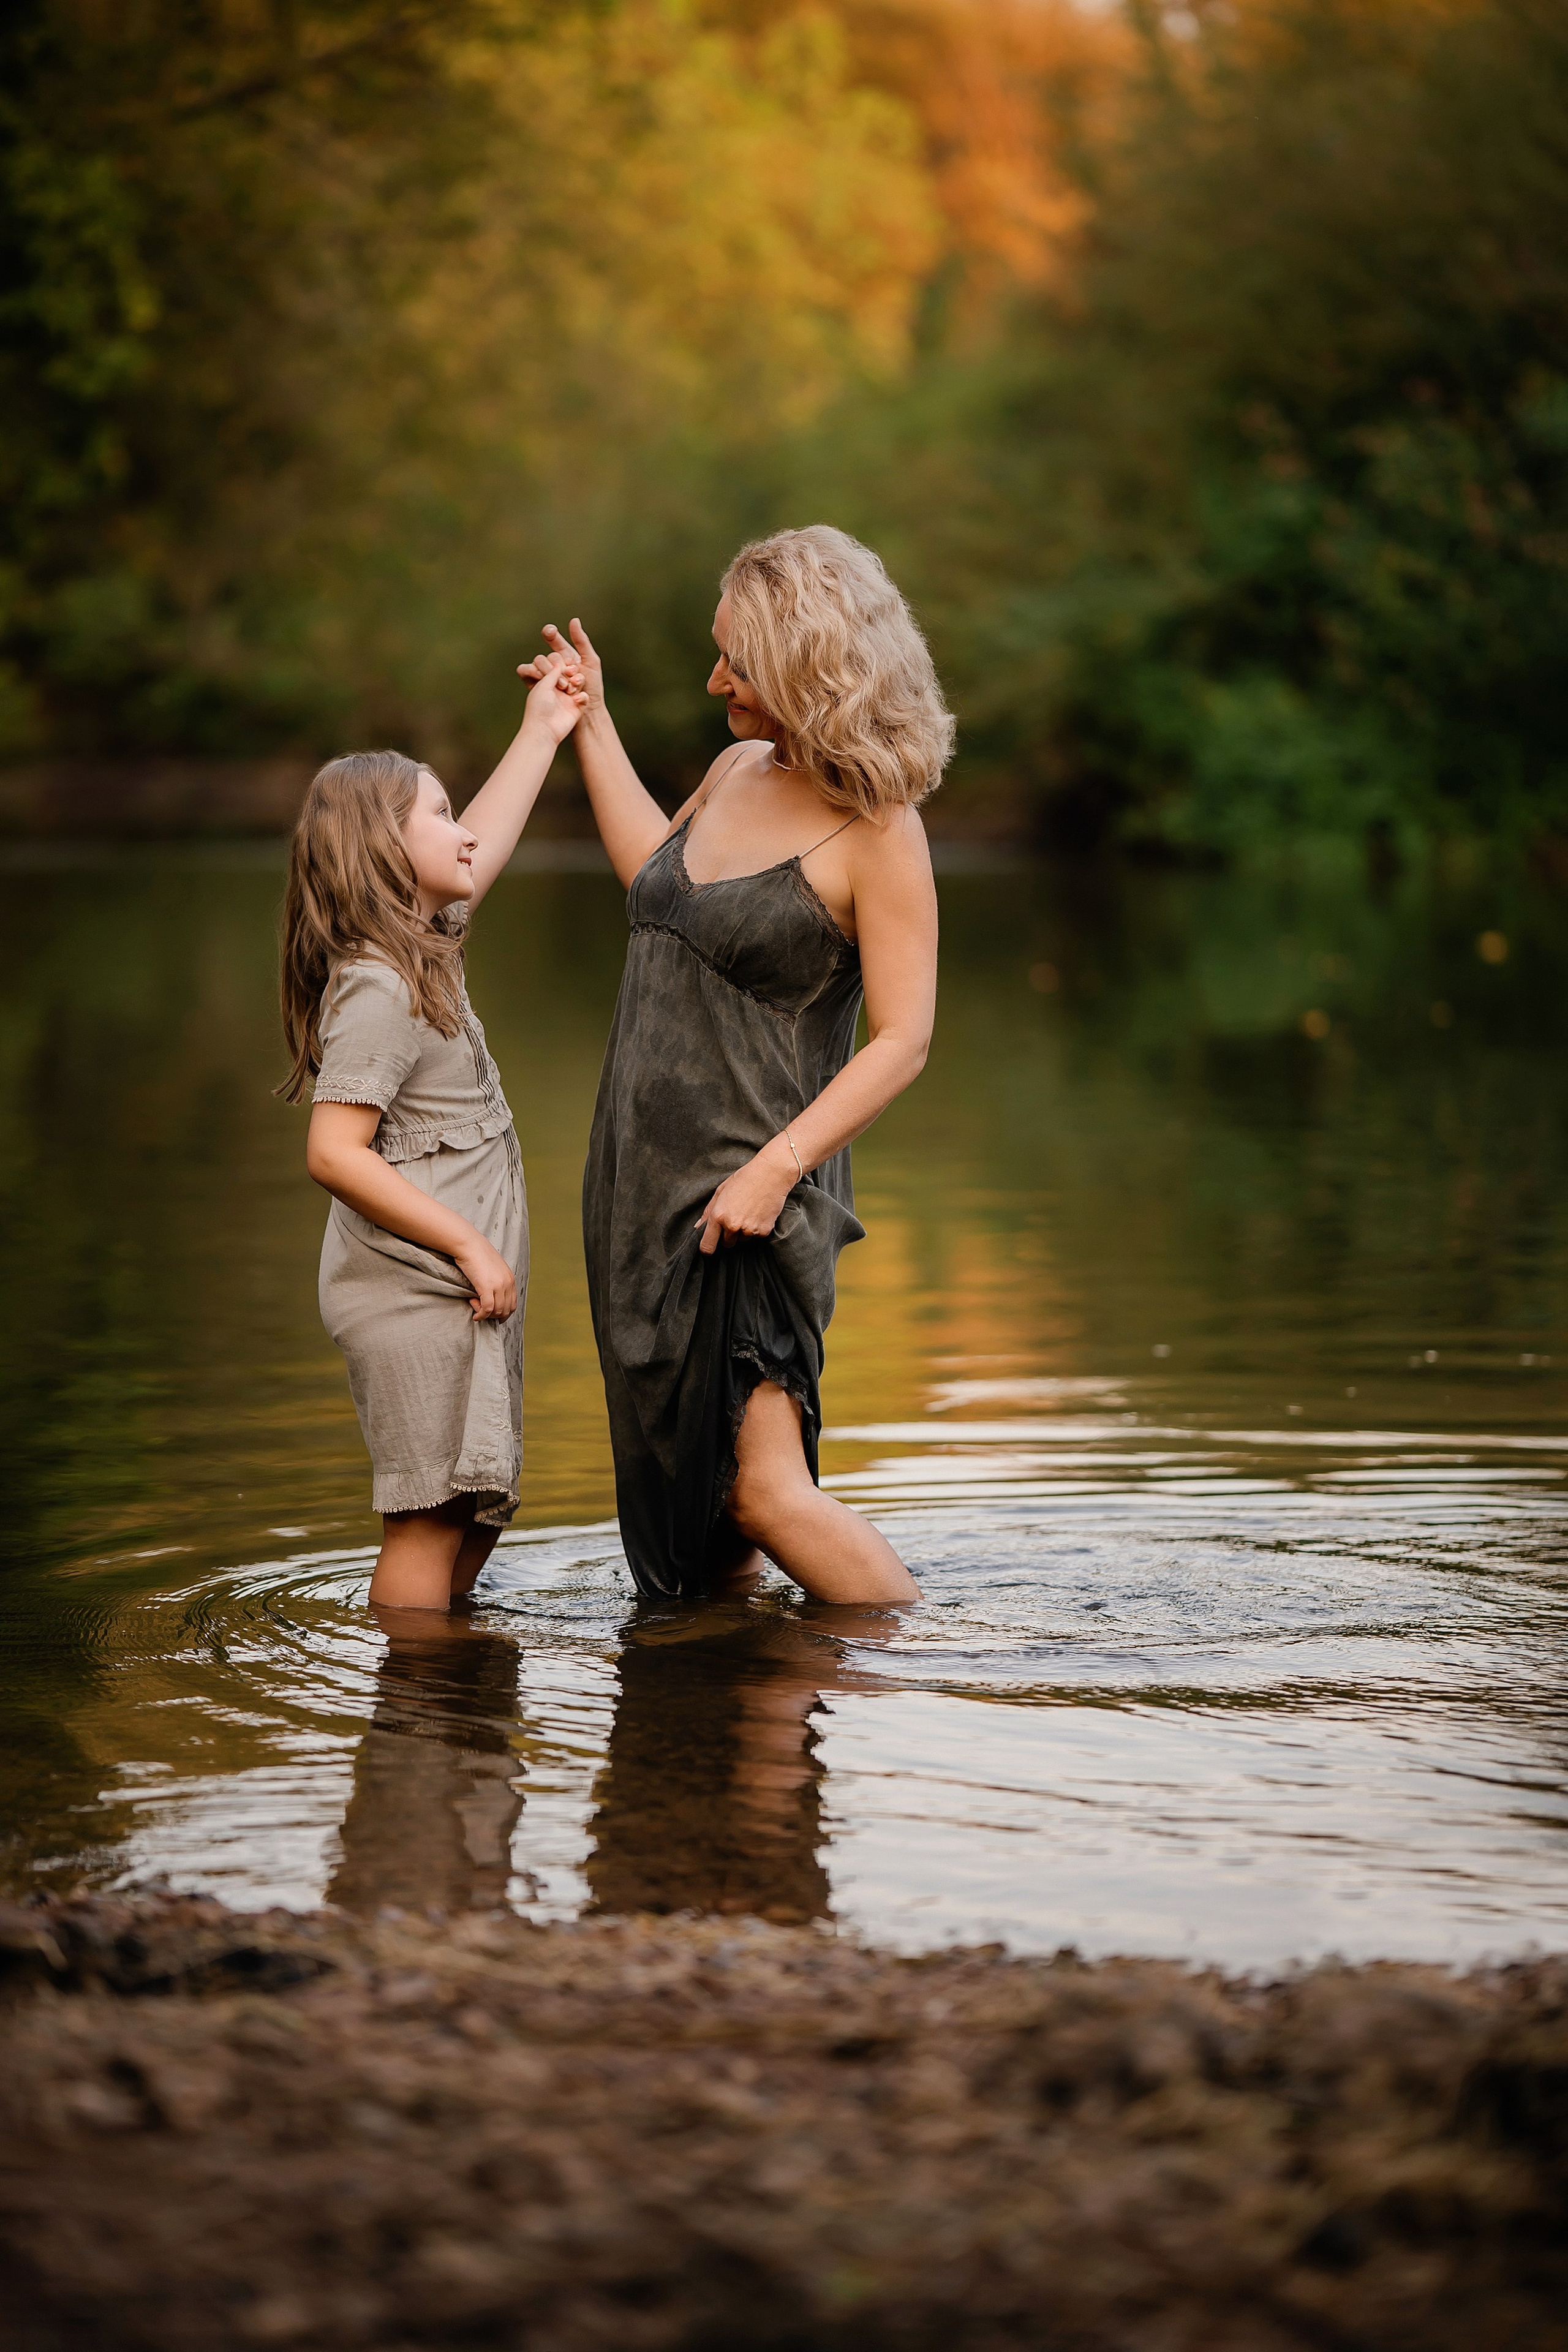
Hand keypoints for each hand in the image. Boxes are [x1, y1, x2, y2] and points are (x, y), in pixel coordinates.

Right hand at [453, 1233, 517, 1319]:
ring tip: (475, 1305)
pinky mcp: (487, 1287)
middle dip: (494, 1316)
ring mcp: (499, 1285)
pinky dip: (481, 1315)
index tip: (492, 1315)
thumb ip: (496, 1280)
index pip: (513, 1304)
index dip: (503, 1314)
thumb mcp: (493, 1268)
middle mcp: (507, 1283)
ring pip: (497, 1311)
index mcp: (510, 1278)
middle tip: (481, 1310)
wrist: (468, 1244)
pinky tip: (475, 1315)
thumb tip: (491, 1294)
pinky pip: (487, 1309)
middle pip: (506, 1310)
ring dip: (485, 1314)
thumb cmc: (477, 1254)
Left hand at [518, 647, 586, 745]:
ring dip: (575, 684)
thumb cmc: (539, 709)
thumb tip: (558, 663)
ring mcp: (568, 698)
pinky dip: (582, 697)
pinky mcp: (577, 707)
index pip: (555, 666)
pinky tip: (575, 700)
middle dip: (566, 675)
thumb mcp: (542, 686)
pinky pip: (584, 696)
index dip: (557, 665)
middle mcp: (557, 688)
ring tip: (569, 691)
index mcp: (546, 682)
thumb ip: (551, 672)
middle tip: (562, 686)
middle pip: (568, 672)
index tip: (553, 672)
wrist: (545, 730)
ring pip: (578, 682)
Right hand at [520, 619, 604, 720]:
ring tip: (564, 685)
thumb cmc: (593, 689)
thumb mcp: (591, 662)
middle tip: (570, 673)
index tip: (550, 631)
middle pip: (546, 652)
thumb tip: (573, 620)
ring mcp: (544, 675)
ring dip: (548, 670)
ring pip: (537, 663)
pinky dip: (532, 673)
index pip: (553, 639)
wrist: (587, 712)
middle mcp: (554, 664)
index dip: (550, 633)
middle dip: (556, 663)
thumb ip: (582, 641)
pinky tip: (544, 680)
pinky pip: (526, 673)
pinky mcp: (536, 685)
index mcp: (566, 655)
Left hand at [695, 1140, 798, 1255]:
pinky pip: (756, 1236)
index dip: (707, 1249)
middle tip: (736, 1217)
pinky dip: (757, 1229)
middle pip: (727, 1244)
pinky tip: (759, 1213)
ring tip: (749, 1212)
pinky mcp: (764, 1231)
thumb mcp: (721, 1191)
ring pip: (742, 1240)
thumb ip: (708, 1211)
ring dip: (743, 1231)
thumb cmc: (744, 1179)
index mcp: (719, 1216)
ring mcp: (749, 1230)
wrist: (771, 1174)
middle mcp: (733, 1225)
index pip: (708, 1246)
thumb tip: (698, 1227)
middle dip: (728, 1235)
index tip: (709, 1248)